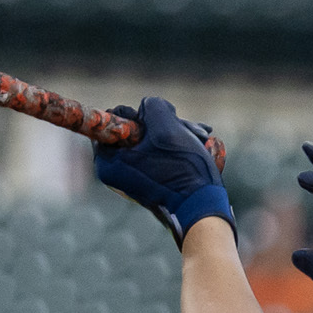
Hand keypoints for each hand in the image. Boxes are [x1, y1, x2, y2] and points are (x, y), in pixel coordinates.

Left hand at [95, 96, 234, 246]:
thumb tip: (150, 107)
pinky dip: (177, 148)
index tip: (157, 125)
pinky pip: (159, 155)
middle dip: (161, 124)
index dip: (136, 115)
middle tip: (185, 128)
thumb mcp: (166, 126)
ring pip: (150, 140)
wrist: (204, 208)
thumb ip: (152, 105)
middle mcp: (116, 173)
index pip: (112, 121)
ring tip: (199, 135)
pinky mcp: (152, 183)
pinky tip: (198, 144)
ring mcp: (135, 179)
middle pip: (133, 130)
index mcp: (107, 162)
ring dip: (174, 133)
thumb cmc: (183, 170)